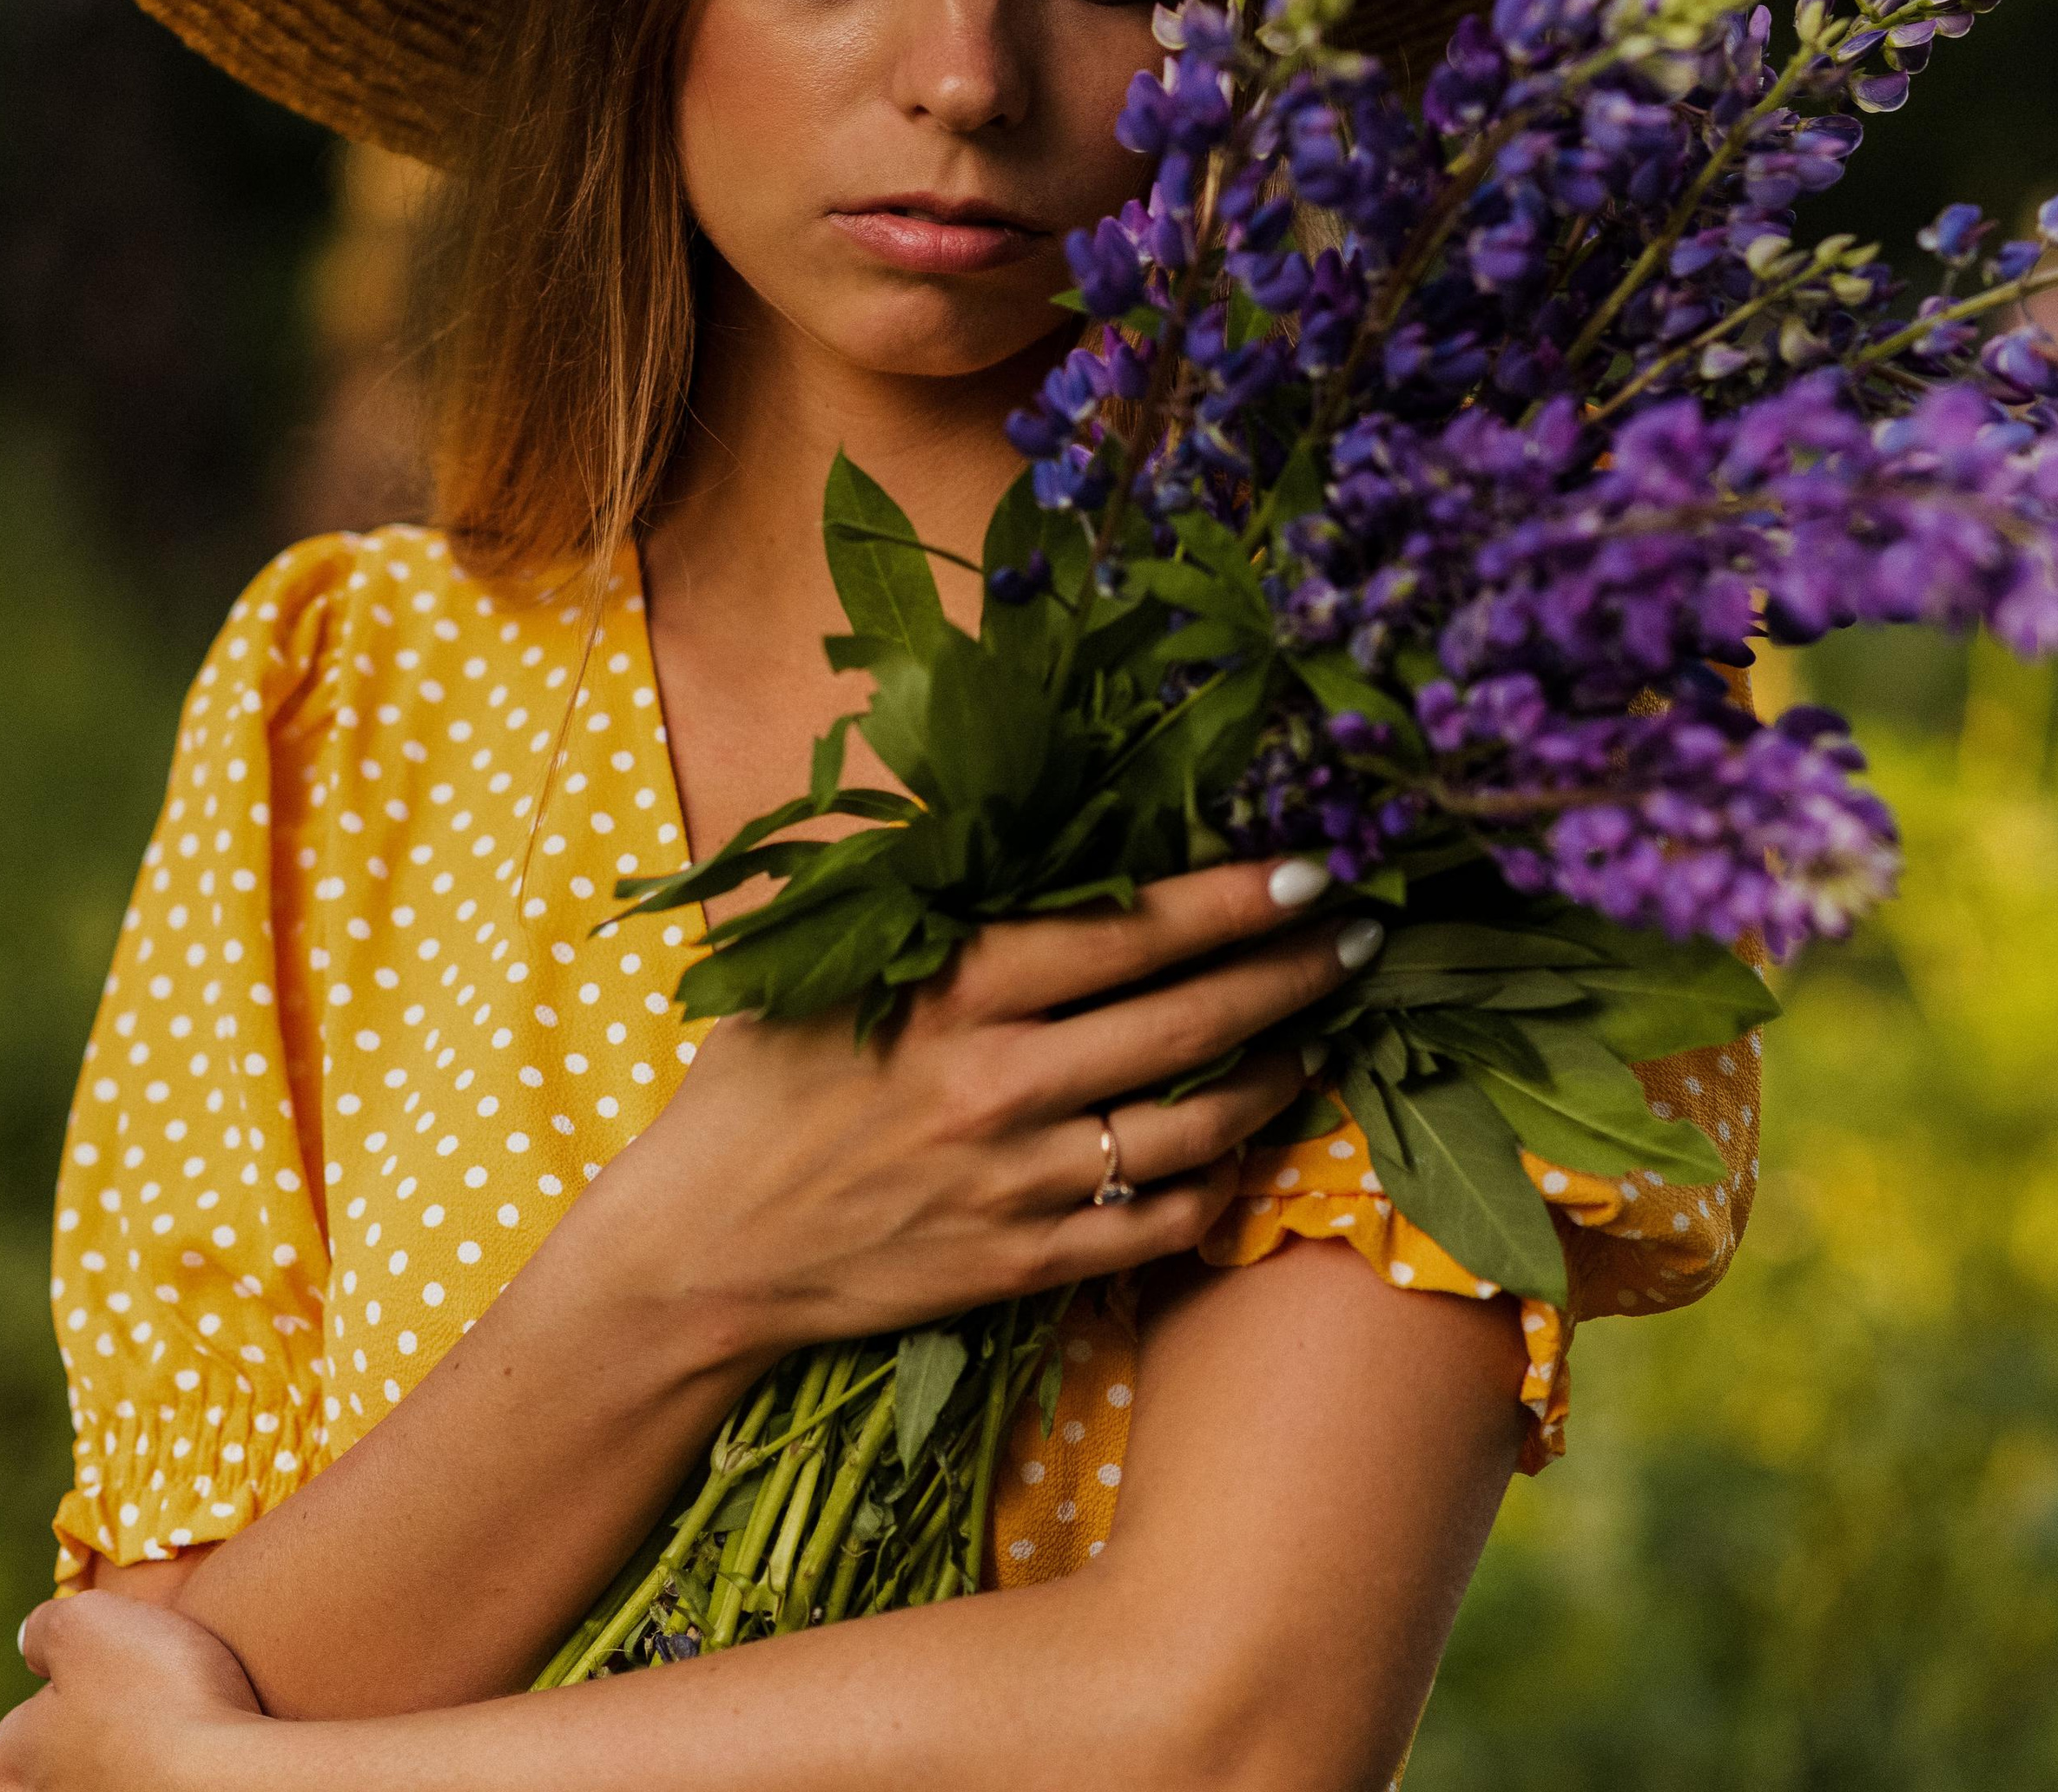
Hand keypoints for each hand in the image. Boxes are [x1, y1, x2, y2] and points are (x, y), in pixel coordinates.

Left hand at [0, 1593, 263, 1791]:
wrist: (226, 1777)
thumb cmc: (155, 1693)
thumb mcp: (87, 1622)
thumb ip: (43, 1627)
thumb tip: (31, 1644)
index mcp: (8, 1762)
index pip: (1, 1743)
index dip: (45, 1705)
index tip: (93, 1682)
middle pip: (43, 1773)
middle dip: (76, 1744)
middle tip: (130, 1709)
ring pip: (89, 1787)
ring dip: (115, 1767)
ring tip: (164, 1737)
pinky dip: (149, 1783)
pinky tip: (181, 1766)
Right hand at [600, 856, 1374, 1357]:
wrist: (696, 1253)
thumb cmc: (759, 1083)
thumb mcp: (819, 959)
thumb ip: (918, 889)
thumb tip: (1002, 788)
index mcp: (949, 989)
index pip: (1127, 932)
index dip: (1233, 900)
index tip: (1309, 869)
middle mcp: (993, 1083)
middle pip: (1187, 1023)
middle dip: (1292, 974)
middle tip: (1362, 936)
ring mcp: (1014, 1184)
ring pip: (1195, 1130)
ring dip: (1277, 1077)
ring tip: (1322, 1036)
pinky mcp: (1020, 1268)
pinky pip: (1158, 1227)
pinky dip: (1217, 1186)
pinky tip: (1246, 1147)